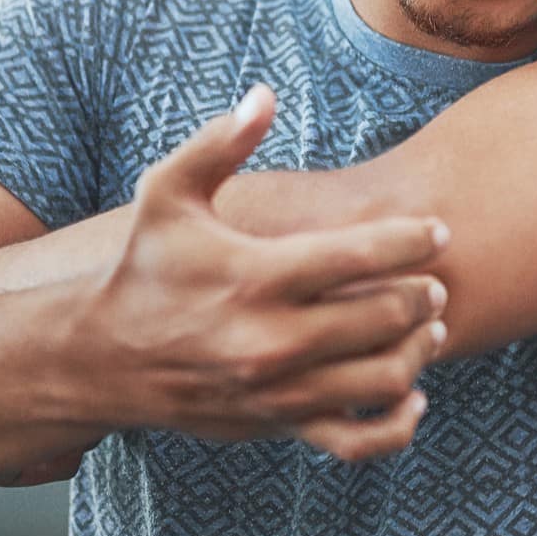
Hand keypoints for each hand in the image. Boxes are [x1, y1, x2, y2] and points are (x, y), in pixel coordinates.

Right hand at [62, 84, 449, 462]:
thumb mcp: (167, 193)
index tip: (436, 231)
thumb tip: (265, 94)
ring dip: (420, 350)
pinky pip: (357, 441)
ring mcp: (278, 389)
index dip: (413, 240)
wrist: (100, 358)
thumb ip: (218, 142)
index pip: (360, 254)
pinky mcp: (277, 425)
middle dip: (423, 296)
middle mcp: (271, 338)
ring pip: (383, 378)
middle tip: (436, 280)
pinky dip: (397, 425)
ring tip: (430, 326)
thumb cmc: (145, 265)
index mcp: (255, 275)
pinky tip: (411, 397)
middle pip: (384, 316)